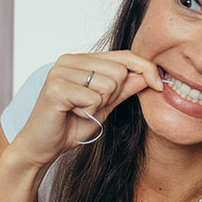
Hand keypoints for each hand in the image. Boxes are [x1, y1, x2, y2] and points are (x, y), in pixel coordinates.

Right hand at [11, 51, 161, 166]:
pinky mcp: (56, 87)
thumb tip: (148, 75)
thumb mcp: (105, 106)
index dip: (145, 68)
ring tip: (80, 110)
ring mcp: (60, 71)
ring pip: (108, 84)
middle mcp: (69, 60)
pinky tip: (72, 114)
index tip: (160, 85)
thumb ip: (124, 89)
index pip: (123, 55)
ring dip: (100, 105)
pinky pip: (93, 98)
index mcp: (81, 60)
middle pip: (119, 71)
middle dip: (114, 95)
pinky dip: (89, 112)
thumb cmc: (70, 125)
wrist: (41, 146)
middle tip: (92, 107)